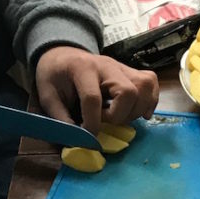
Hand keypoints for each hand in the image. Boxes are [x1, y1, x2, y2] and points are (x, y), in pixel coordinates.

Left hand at [35, 46, 158, 135]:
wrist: (63, 56)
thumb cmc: (55, 77)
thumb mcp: (48, 97)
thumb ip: (61, 119)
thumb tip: (78, 142)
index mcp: (81, 68)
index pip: (93, 98)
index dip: (92, 122)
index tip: (88, 136)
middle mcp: (106, 65)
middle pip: (128, 92)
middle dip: (119, 116)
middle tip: (106, 122)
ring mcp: (122, 67)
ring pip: (144, 88)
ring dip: (136, 110)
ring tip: (120, 117)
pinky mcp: (132, 72)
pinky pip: (151, 84)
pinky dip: (149, 101)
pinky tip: (137, 112)